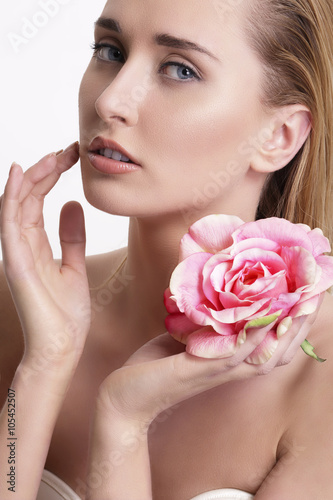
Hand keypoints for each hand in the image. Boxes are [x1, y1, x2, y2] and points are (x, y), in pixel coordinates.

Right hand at [0, 143, 90, 369]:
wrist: (62, 347)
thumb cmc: (66, 314)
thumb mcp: (75, 266)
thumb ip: (72, 237)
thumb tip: (72, 205)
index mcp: (36, 245)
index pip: (38, 200)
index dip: (52, 176)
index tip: (72, 157)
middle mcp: (22, 244)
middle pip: (27, 197)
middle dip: (46, 169)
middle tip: (68, 149)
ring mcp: (16, 252)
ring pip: (17, 204)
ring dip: (32, 176)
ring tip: (52, 155)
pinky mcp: (16, 262)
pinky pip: (10, 223)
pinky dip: (11, 197)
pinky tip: (19, 174)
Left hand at [96, 306, 321, 425]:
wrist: (123, 397)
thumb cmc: (155, 366)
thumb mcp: (186, 337)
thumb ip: (205, 321)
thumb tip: (216, 293)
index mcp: (229, 359)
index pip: (273, 344)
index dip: (294, 321)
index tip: (310, 294)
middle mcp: (228, 369)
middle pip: (276, 349)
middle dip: (298, 322)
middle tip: (315, 294)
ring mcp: (212, 372)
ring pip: (258, 354)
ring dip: (281, 329)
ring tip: (299, 303)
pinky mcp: (191, 373)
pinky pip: (225, 357)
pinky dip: (244, 341)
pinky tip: (259, 324)